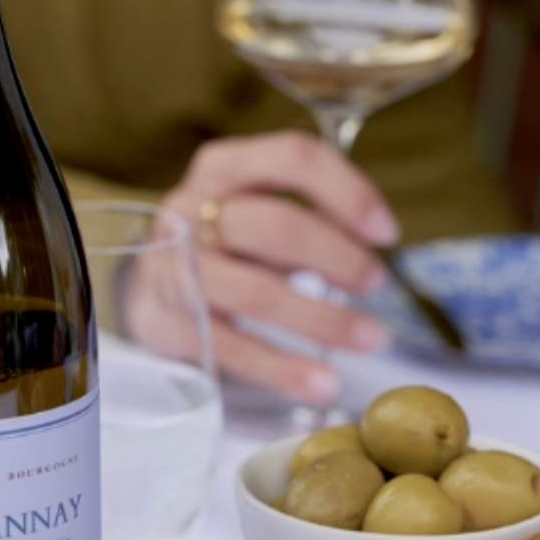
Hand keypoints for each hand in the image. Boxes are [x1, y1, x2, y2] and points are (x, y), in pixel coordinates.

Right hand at [160, 130, 398, 402]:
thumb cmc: (226, 238)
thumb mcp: (258, 203)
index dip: (348, 192)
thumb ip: (308, 210)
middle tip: (373, 282)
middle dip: (337, 257)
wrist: (153, 280)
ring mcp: (174, 265)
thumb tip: (374, 237)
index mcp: (223, 167)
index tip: (385, 231)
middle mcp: (190, 207)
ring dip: (321, 319)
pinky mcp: (165, 320)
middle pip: (274, 225)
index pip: (292, 158)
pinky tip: (321, 381)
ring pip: (253, 292)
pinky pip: (229, 346)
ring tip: (368, 337)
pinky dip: (281, 368)